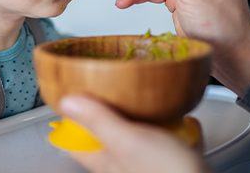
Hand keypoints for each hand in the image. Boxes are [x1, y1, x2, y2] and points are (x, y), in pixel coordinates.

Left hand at [60, 95, 206, 172]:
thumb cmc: (166, 172)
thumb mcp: (127, 141)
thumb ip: (98, 121)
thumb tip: (66, 102)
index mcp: (105, 159)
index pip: (75, 140)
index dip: (69, 118)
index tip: (70, 93)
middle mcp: (122, 162)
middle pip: (105, 133)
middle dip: (107, 109)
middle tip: (110, 86)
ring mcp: (146, 163)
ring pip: (136, 134)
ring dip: (141, 115)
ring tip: (147, 96)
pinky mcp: (170, 163)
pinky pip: (167, 139)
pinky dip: (173, 127)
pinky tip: (183, 119)